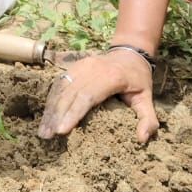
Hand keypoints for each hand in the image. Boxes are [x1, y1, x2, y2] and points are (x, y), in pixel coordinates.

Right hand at [38, 49, 157, 143]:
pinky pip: (59, 83)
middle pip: (70, 93)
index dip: (73, 113)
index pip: (87, 96)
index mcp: (111, 77)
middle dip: (57, 115)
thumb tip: (142, 139)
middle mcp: (92, 68)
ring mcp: (81, 65)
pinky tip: (47, 115)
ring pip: (61, 87)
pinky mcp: (74, 66)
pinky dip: (51, 100)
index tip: (62, 130)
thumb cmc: (137, 78)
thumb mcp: (148, 98)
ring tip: (44, 130)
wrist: (129, 52)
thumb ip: (148, 119)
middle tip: (48, 135)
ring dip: (51, 109)